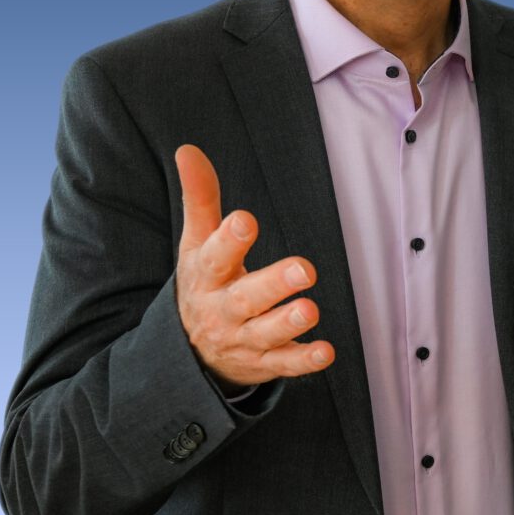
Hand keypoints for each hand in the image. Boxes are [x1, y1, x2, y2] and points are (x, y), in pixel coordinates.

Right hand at [174, 144, 334, 392]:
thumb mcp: (196, 241)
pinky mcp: (261, 363)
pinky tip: (325, 351)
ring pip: (265, 334)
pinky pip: (282, 365)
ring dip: (288, 323)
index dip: (229, 239)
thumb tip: (188, 149)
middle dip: (273, 285)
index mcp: (205, 276)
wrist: (188, 352)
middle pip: (246, 298)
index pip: (214, 256)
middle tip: (305, 269)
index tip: (246, 220)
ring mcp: (241, 340)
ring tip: (311, 309)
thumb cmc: (203, 281)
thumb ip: (200, 197)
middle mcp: (221, 310)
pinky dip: (303, 360)